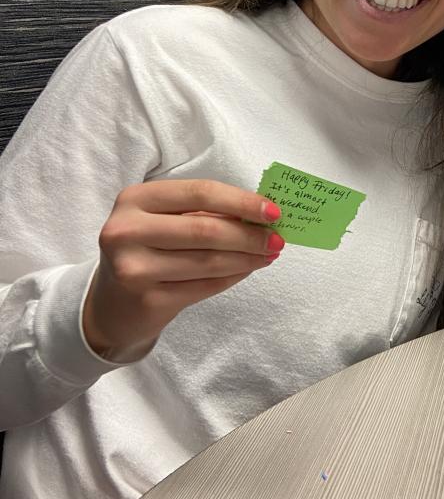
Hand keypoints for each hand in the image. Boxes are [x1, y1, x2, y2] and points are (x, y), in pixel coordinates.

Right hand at [82, 180, 283, 359]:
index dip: (240, 201)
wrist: (111, 304)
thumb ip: (203, 213)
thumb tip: (260, 213)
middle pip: (206, 229)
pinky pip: (205, 286)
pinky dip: (233, 276)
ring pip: (209, 261)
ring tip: (269, 254)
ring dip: (247, 258)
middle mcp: (126, 231)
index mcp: (135, 199)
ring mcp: (134, 268)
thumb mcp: (162, 221)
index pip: (199, 193)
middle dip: (250, 234)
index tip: (273, 211)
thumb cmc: (146, 250)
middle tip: (278, 239)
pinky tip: (248, 269)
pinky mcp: (148, 300)